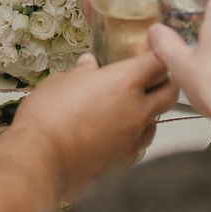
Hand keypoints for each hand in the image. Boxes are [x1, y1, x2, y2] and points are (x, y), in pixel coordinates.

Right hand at [2, 49, 178, 200]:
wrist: (40, 160)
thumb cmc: (47, 117)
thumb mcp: (61, 81)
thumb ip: (81, 72)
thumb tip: (88, 66)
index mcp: (124, 81)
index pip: (159, 61)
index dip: (156, 54)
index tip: (149, 52)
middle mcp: (137, 108)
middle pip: (170, 90)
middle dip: (164, 81)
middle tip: (148, 76)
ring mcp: (134, 136)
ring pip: (158, 117)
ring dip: (150, 108)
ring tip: (130, 104)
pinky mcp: (127, 158)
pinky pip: (142, 140)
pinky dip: (137, 132)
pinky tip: (120, 129)